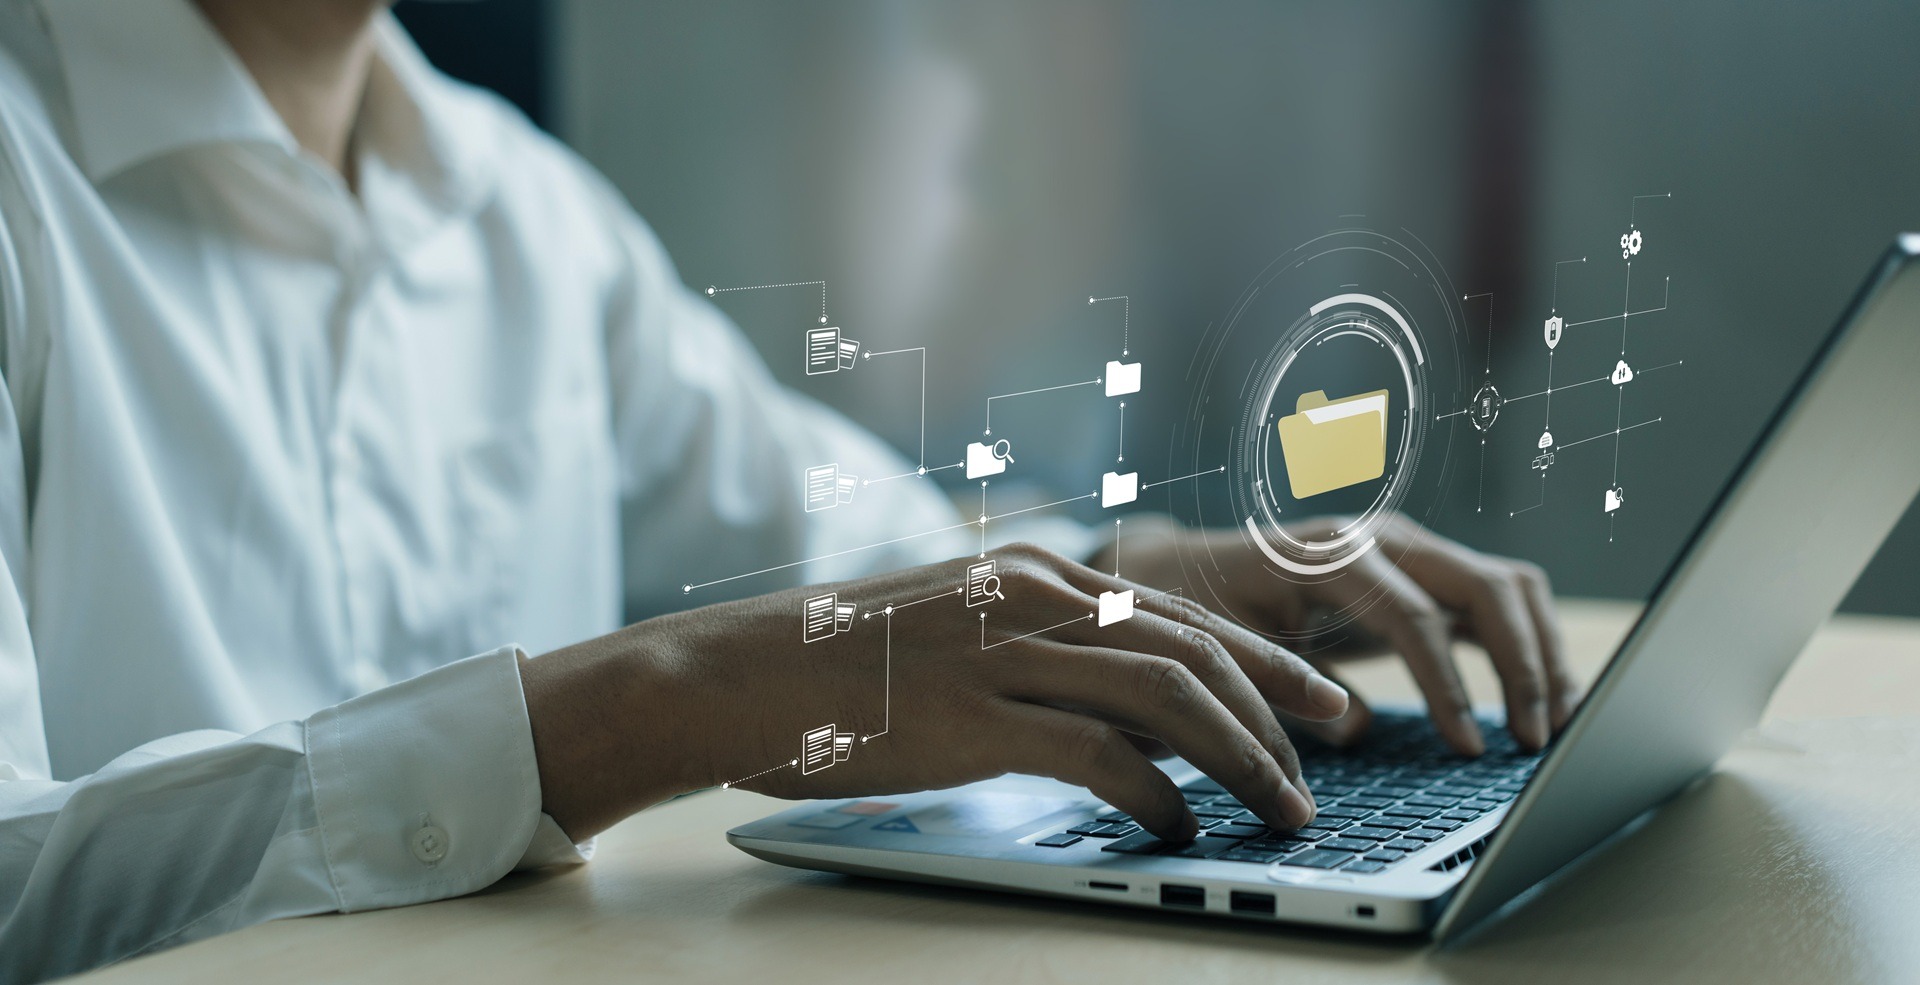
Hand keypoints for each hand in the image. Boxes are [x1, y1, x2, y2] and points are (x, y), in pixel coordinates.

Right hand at [520, 544, 1351, 841]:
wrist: (736, 673)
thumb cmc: (839, 663)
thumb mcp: (956, 628)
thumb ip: (1038, 646)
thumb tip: (1118, 701)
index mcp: (1037, 573)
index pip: (1185, 609)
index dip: (1269, 658)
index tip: (1325, 699)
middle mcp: (1035, 597)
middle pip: (1197, 644)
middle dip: (1282, 704)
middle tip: (1337, 752)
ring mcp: (1005, 652)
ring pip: (1167, 691)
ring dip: (1242, 754)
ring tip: (1283, 806)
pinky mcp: (974, 715)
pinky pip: (1097, 752)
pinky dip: (1155, 791)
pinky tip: (1178, 825)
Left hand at [1092, 514, 1577, 754]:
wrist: (1194, 569)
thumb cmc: (1208, 609)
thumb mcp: (1232, 649)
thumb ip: (1289, 684)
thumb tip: (1354, 728)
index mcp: (1330, 553)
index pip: (1414, 614)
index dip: (1447, 685)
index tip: (1467, 749)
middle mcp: (1384, 539)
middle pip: (1483, 586)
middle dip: (1521, 666)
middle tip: (1534, 742)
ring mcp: (1414, 551)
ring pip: (1508, 586)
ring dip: (1543, 654)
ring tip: (1556, 726)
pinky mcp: (1429, 575)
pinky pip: (1502, 600)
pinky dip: (1533, 646)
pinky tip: (1546, 702)